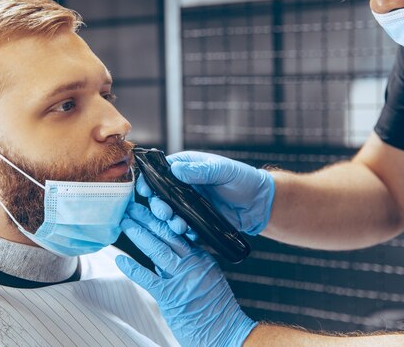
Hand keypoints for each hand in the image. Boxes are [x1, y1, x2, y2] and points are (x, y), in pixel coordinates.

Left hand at [116, 202, 256, 346]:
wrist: (228, 334)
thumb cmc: (216, 310)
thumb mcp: (205, 280)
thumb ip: (184, 265)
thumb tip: (160, 255)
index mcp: (201, 257)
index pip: (178, 232)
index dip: (161, 218)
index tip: (149, 205)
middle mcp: (192, 264)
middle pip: (166, 235)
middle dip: (146, 218)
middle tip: (130, 205)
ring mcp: (182, 279)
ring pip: (157, 249)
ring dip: (138, 234)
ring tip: (124, 222)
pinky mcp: (171, 297)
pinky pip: (148, 279)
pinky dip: (133, 268)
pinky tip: (121, 259)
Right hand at [137, 151, 274, 235]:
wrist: (260, 204)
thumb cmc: (243, 179)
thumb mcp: (223, 171)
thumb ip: (201, 170)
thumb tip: (177, 170)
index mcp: (187, 168)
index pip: (160, 173)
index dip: (149, 181)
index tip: (144, 191)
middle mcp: (184, 187)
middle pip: (160, 196)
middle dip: (158, 206)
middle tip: (165, 213)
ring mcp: (189, 205)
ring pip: (170, 214)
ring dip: (170, 221)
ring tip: (179, 225)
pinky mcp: (197, 221)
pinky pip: (184, 228)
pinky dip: (182, 232)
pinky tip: (187, 233)